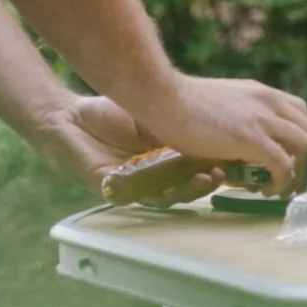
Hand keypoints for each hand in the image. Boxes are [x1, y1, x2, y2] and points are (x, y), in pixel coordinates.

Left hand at [34, 95, 223, 203]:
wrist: (67, 118)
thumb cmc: (110, 109)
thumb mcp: (151, 108)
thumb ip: (177, 115)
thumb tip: (220, 111)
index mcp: (166, 153)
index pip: (200, 163)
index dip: (220, 162)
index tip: (239, 153)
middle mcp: (156, 172)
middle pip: (191, 183)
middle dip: (212, 179)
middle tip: (228, 171)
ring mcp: (138, 184)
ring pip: (173, 195)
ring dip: (193, 189)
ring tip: (210, 178)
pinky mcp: (118, 191)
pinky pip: (145, 198)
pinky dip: (165, 192)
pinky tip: (177, 182)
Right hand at [135, 73, 306, 196]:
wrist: (169, 100)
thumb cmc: (188, 104)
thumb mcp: (228, 105)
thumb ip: (244, 119)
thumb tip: (248, 147)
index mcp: (264, 93)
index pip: (301, 113)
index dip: (300, 139)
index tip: (290, 159)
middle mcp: (271, 102)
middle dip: (305, 158)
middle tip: (289, 178)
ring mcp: (264, 119)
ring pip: (304, 146)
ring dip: (297, 171)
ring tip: (280, 187)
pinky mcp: (253, 139)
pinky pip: (283, 164)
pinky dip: (281, 181)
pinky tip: (266, 190)